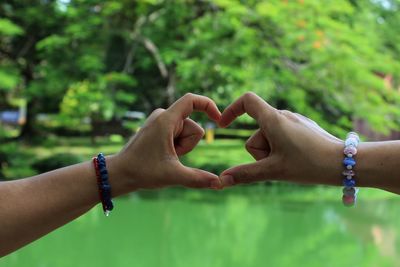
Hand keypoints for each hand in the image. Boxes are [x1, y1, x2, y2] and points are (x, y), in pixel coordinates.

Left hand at [109, 93, 222, 193]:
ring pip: (187, 133)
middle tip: (171, 156)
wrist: (119, 173)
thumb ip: (198, 178)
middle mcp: (163, 116)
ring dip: (182, 148)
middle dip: (189, 145)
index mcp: (166, 120)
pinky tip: (163, 156)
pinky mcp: (158, 129)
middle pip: (193, 127)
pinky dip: (177, 147)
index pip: (192, 100)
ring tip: (165, 157)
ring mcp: (160, 122)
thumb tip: (219, 184)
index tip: (219, 120)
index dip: (208, 105)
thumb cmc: (142, 172)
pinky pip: (178, 135)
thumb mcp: (173, 176)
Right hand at [218, 92, 343, 186]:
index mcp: (273, 119)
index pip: (247, 101)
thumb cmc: (309, 165)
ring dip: (273, 154)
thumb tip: (221, 180)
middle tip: (280, 164)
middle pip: (256, 133)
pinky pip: (283, 139)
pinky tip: (299, 159)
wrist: (345, 163)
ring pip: (270, 139)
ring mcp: (295, 121)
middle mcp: (284, 115)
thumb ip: (245, 174)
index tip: (223, 125)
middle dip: (261, 152)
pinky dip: (283, 151)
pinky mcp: (304, 128)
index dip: (231, 110)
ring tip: (292, 163)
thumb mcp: (274, 171)